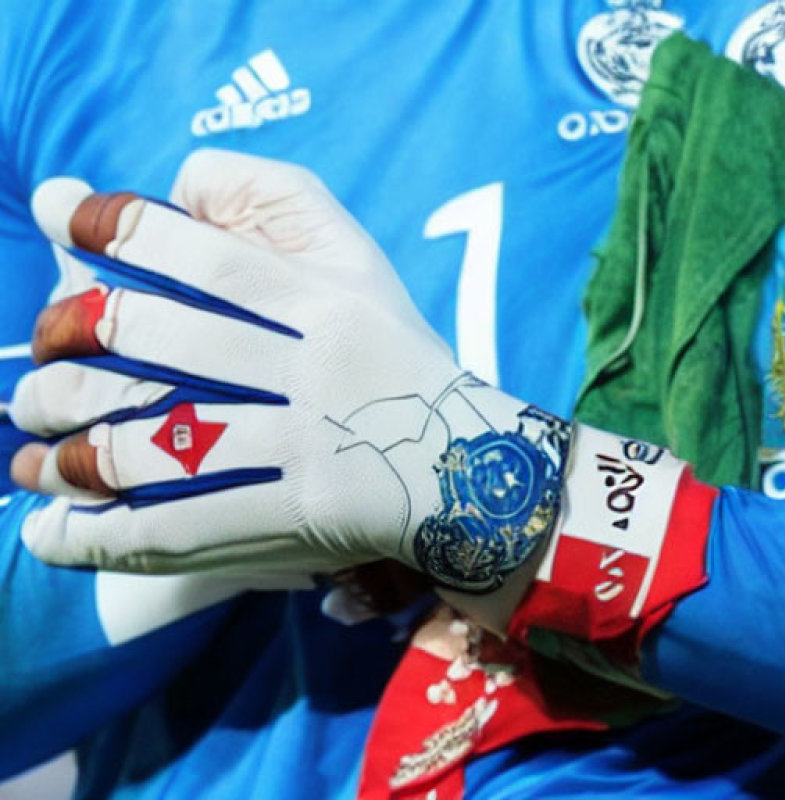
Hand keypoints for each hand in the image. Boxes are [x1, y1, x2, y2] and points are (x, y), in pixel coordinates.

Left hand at [11, 149, 568, 592]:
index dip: (119, 229)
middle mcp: (314, 367)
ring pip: (156, 448)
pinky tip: (51, 534)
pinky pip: (179, 532)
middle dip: (74, 341)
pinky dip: (101, 538)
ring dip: (72, 450)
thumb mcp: (357, 262)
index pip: (203, 253)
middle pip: (161, 345)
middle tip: (41, 350)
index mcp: (324, 298)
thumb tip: (172, 189)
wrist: (465, 465)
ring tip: (34, 450)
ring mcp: (308, 448)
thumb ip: (277, 204)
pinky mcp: (299, 517)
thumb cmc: (395, 356)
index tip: (61, 212)